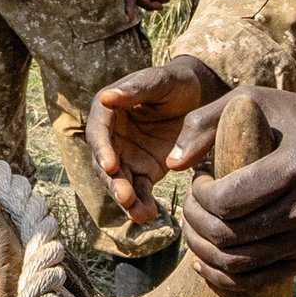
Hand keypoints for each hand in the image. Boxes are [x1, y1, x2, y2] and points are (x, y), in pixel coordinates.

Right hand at [85, 56, 227, 225]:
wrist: (197, 97)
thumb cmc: (174, 82)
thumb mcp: (159, 81)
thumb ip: (135, 90)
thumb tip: (105, 98)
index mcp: (108, 112)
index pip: (98, 133)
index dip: (102, 151)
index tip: (111, 166)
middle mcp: (112, 137)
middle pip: (105, 163)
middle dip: (113, 182)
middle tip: (125, 197)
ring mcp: (127, 157)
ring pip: (120, 182)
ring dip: (126, 199)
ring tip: (139, 214)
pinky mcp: (143, 172)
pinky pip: (139, 191)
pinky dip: (142, 204)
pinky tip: (149, 215)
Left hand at [171, 84, 295, 294]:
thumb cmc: (294, 115)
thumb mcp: (250, 100)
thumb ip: (204, 123)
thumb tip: (172, 165)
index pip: (228, 202)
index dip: (199, 196)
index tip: (198, 179)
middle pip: (230, 236)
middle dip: (195, 222)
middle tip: (190, 203)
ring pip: (240, 264)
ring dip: (203, 250)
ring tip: (194, 225)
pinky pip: (260, 279)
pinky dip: (225, 276)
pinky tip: (204, 259)